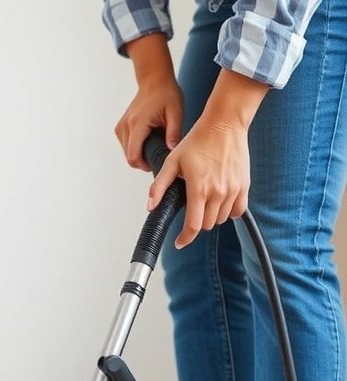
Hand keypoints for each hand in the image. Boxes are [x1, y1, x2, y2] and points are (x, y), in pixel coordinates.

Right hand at [115, 74, 183, 170]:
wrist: (154, 80)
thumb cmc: (166, 94)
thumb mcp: (176, 113)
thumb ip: (174, 133)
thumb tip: (172, 150)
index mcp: (137, 124)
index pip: (133, 157)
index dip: (145, 166)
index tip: (156, 162)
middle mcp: (125, 126)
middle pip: (129, 157)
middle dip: (143, 161)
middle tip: (159, 154)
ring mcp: (121, 126)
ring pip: (127, 153)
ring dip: (140, 155)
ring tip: (154, 145)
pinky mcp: (120, 127)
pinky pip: (126, 146)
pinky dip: (135, 148)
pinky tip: (148, 141)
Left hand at [147, 116, 250, 247]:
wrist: (225, 124)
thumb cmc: (199, 139)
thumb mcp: (173, 161)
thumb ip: (160, 186)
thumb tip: (150, 206)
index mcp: (199, 188)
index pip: (193, 226)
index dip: (185, 238)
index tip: (180, 242)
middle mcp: (218, 192)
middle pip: (207, 225)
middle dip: (196, 223)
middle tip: (191, 211)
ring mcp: (233, 190)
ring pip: (221, 220)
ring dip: (211, 217)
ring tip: (204, 202)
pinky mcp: (243, 186)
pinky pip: (237, 211)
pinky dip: (228, 212)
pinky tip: (220, 203)